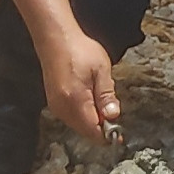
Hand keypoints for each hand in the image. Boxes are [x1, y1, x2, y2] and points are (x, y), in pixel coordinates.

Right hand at [33, 21, 119, 144]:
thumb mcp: (101, 70)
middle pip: (86, 132)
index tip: (119, 131)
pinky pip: (72, 117)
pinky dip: (83, 113)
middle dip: (101, 126)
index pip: (94, 133)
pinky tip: (88, 95)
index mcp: (76, 102)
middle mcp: (63, 109)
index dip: (108, 135)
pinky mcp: (54, 103)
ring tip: (98, 95)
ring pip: (79, 125)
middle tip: (111, 107)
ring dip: (92, 119)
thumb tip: (113, 116)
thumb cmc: (79, 50)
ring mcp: (56, 107)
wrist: (56, 39)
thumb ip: (107, 96)